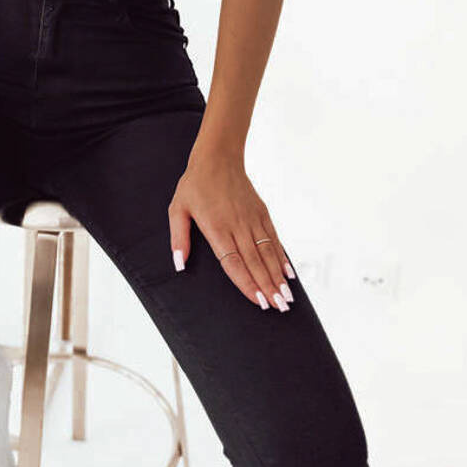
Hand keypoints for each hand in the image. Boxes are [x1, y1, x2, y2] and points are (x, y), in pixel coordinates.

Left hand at [168, 146, 295, 311]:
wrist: (218, 158)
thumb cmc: (194, 185)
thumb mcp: (177, 209)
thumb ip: (179, 238)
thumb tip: (179, 264)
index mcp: (216, 228)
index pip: (233, 262)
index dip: (247, 283)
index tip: (259, 301)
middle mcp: (238, 226)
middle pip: (255, 262)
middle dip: (268, 287)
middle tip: (281, 308)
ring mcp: (252, 219)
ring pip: (267, 253)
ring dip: (278, 276)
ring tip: (288, 297)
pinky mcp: (262, 213)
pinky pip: (274, 239)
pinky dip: (282, 257)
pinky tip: (288, 274)